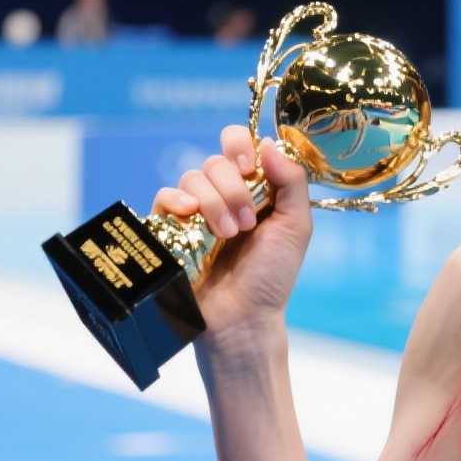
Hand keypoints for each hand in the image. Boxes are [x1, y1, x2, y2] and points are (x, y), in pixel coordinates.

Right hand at [151, 123, 311, 333]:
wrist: (242, 317)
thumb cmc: (272, 276)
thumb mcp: (296, 226)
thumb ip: (291, 181)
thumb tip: (268, 143)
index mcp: (254, 188)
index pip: (239, 144)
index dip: (240, 145)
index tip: (248, 166)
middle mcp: (223, 194)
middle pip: (215, 161)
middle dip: (233, 189)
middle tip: (246, 224)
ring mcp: (195, 211)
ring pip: (192, 178)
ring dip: (213, 203)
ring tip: (227, 235)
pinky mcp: (170, 228)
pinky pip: (164, 196)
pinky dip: (176, 199)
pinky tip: (190, 216)